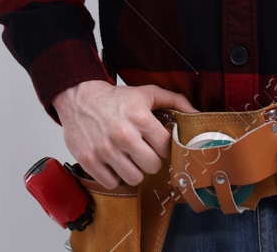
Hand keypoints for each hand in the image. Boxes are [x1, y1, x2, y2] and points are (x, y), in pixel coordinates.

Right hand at [53, 80, 197, 188]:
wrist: (79, 98)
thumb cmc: (116, 98)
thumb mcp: (147, 93)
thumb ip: (175, 101)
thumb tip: (197, 114)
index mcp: (140, 117)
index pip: (166, 147)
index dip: (164, 147)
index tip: (157, 144)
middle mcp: (123, 134)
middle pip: (152, 166)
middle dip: (151, 161)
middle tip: (143, 153)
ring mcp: (104, 149)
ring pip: (133, 178)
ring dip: (133, 171)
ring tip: (128, 159)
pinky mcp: (88, 160)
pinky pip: (112, 183)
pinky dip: (114, 177)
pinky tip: (113, 164)